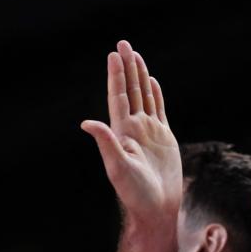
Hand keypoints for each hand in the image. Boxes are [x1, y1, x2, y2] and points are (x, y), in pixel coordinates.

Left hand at [81, 40, 181, 224]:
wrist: (157, 208)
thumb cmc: (136, 193)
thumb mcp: (118, 167)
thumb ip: (106, 143)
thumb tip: (86, 122)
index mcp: (122, 132)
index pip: (118, 96)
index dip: (115, 75)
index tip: (113, 54)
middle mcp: (134, 128)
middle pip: (130, 90)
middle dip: (127, 67)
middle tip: (123, 43)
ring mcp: (149, 132)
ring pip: (144, 96)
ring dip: (140, 76)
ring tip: (136, 55)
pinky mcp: (164, 138)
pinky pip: (159, 110)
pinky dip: (156, 94)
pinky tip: (153, 82)